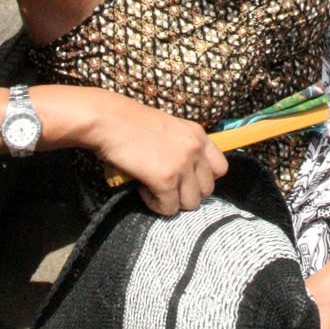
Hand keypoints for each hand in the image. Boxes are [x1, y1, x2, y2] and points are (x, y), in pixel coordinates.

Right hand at [90, 93, 226, 215]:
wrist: (108, 120)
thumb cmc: (131, 124)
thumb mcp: (170, 129)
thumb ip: (184, 147)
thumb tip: (189, 176)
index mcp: (198, 134)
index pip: (221, 169)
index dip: (203, 178)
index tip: (186, 179)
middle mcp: (195, 149)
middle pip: (207, 190)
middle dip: (186, 193)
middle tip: (166, 186)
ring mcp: (182, 165)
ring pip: (191, 203)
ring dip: (172, 201)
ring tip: (153, 188)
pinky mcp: (166, 180)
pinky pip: (169, 208)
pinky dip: (155, 204)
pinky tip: (143, 189)